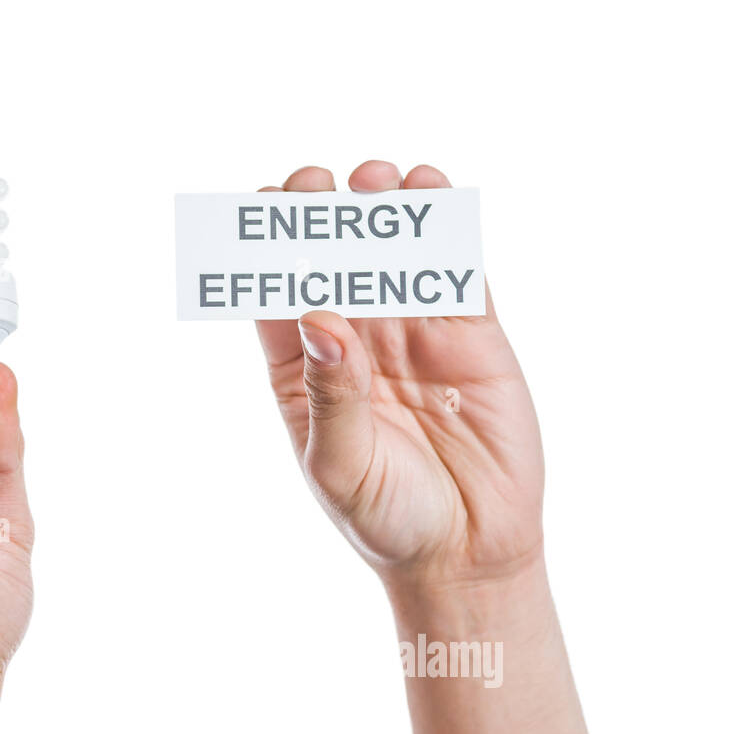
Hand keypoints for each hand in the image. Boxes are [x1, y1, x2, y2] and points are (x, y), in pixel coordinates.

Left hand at [257, 162, 542, 590]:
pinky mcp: (472, 333)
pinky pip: (456, 270)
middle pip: (331, 260)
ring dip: (381, 211)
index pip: (276, 294)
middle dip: (321, 217)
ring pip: (392, 254)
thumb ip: (331, 396)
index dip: (266, 249)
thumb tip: (320, 317)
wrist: (467, 552)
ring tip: (375, 180)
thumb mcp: (340, 466)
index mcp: (304, 369)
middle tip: (318, 184)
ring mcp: (413, 331)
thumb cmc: (386, 517)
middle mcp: (354, 340)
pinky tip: (432, 191)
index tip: (261, 209)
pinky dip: (445, 229)